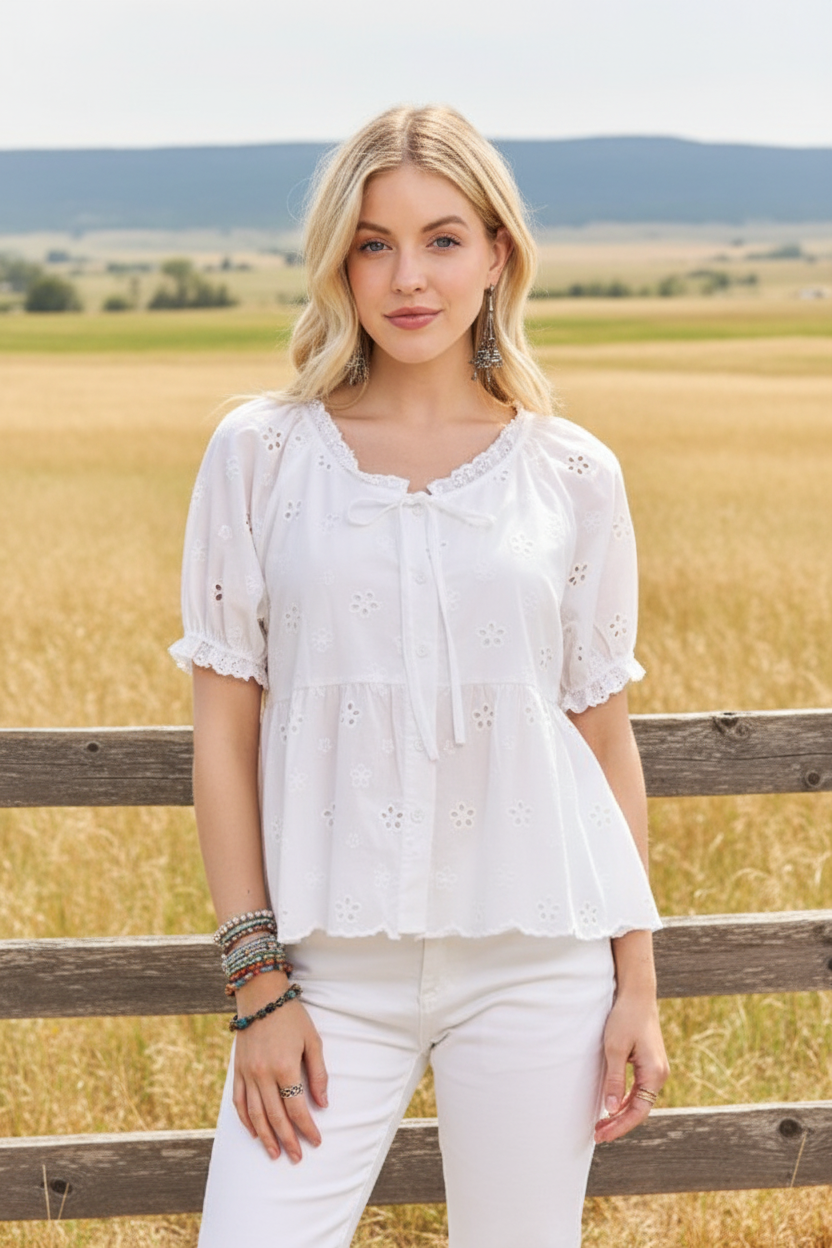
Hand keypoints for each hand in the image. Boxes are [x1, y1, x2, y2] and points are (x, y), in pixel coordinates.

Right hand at [231, 974, 327, 1162]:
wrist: (260, 995)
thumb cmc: (291, 1016)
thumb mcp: (313, 1041)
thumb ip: (318, 1074)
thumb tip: (323, 1104)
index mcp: (285, 1067)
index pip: (297, 1108)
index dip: (307, 1128)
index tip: (316, 1141)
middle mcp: (263, 1074)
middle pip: (276, 1117)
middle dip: (288, 1140)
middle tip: (297, 1157)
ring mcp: (247, 1073)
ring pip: (255, 1115)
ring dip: (265, 1137)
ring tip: (275, 1154)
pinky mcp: (237, 1070)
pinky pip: (239, 1102)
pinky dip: (246, 1120)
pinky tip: (254, 1132)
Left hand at [594, 988, 668, 1144]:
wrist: (637, 994)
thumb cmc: (626, 1018)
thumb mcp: (615, 1049)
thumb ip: (614, 1079)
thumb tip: (611, 1108)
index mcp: (655, 1073)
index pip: (638, 1111)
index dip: (619, 1126)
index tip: (601, 1135)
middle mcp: (660, 1074)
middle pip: (640, 1109)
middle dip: (619, 1123)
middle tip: (598, 1133)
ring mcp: (656, 1069)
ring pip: (640, 1100)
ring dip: (621, 1112)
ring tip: (601, 1123)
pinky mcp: (650, 1063)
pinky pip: (639, 1089)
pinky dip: (625, 1099)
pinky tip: (612, 1104)